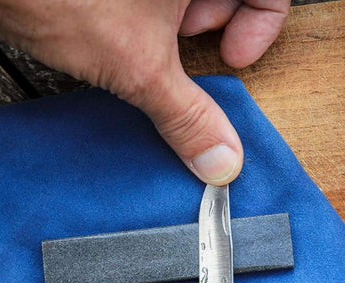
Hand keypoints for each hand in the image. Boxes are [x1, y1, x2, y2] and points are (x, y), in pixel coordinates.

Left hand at [0, 0, 289, 184]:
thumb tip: (221, 161)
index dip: (260, 27)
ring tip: (143, 43)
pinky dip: (152, 18)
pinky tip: (125, 33)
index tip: (233, 60)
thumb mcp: (139, 67)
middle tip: (179, 49)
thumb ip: (187, 116)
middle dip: (208, 25)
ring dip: (175, 25)